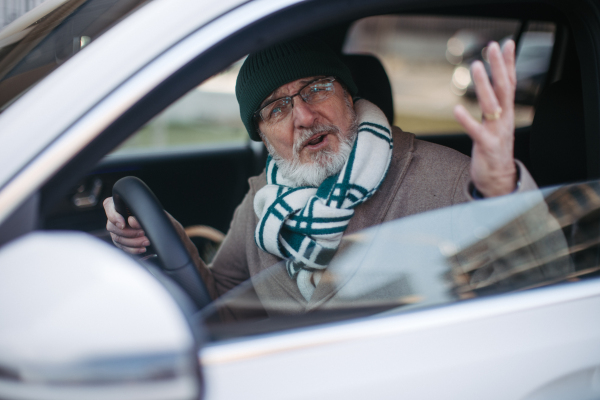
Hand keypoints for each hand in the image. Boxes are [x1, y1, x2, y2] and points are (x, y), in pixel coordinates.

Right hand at [104, 196, 149, 253]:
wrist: (157, 221)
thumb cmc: (152, 211)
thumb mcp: (149, 208)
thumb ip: (140, 212)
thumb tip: (131, 221)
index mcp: (118, 203)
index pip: (108, 206)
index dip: (114, 217)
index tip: (123, 224)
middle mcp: (114, 216)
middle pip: (112, 226)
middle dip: (129, 232)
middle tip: (143, 232)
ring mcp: (116, 229)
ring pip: (117, 238)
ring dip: (133, 242)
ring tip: (146, 241)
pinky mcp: (120, 240)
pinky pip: (122, 247)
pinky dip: (133, 249)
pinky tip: (142, 248)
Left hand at [453, 40, 517, 196]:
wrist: (499, 180)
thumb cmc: (493, 151)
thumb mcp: (495, 125)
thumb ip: (493, 107)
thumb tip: (488, 87)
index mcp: (506, 114)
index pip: (510, 83)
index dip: (509, 64)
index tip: (507, 43)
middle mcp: (504, 120)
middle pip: (504, 88)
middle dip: (499, 66)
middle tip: (492, 46)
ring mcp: (497, 132)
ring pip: (492, 105)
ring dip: (483, 85)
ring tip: (476, 66)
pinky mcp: (486, 147)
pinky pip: (476, 131)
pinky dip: (466, 120)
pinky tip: (456, 108)